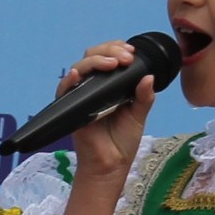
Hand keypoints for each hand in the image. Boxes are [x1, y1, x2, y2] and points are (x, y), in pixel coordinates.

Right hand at [55, 40, 156, 185]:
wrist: (111, 166)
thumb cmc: (122, 142)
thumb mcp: (138, 115)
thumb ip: (144, 97)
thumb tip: (149, 76)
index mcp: (109, 86)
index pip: (108, 57)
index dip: (117, 49)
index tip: (131, 52)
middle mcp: (93, 87)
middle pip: (92, 56)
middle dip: (108, 50)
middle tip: (125, 57)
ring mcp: (80, 96)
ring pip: (79, 68)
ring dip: (95, 61)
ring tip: (112, 63)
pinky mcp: (70, 108)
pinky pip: (64, 90)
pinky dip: (69, 80)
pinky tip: (77, 75)